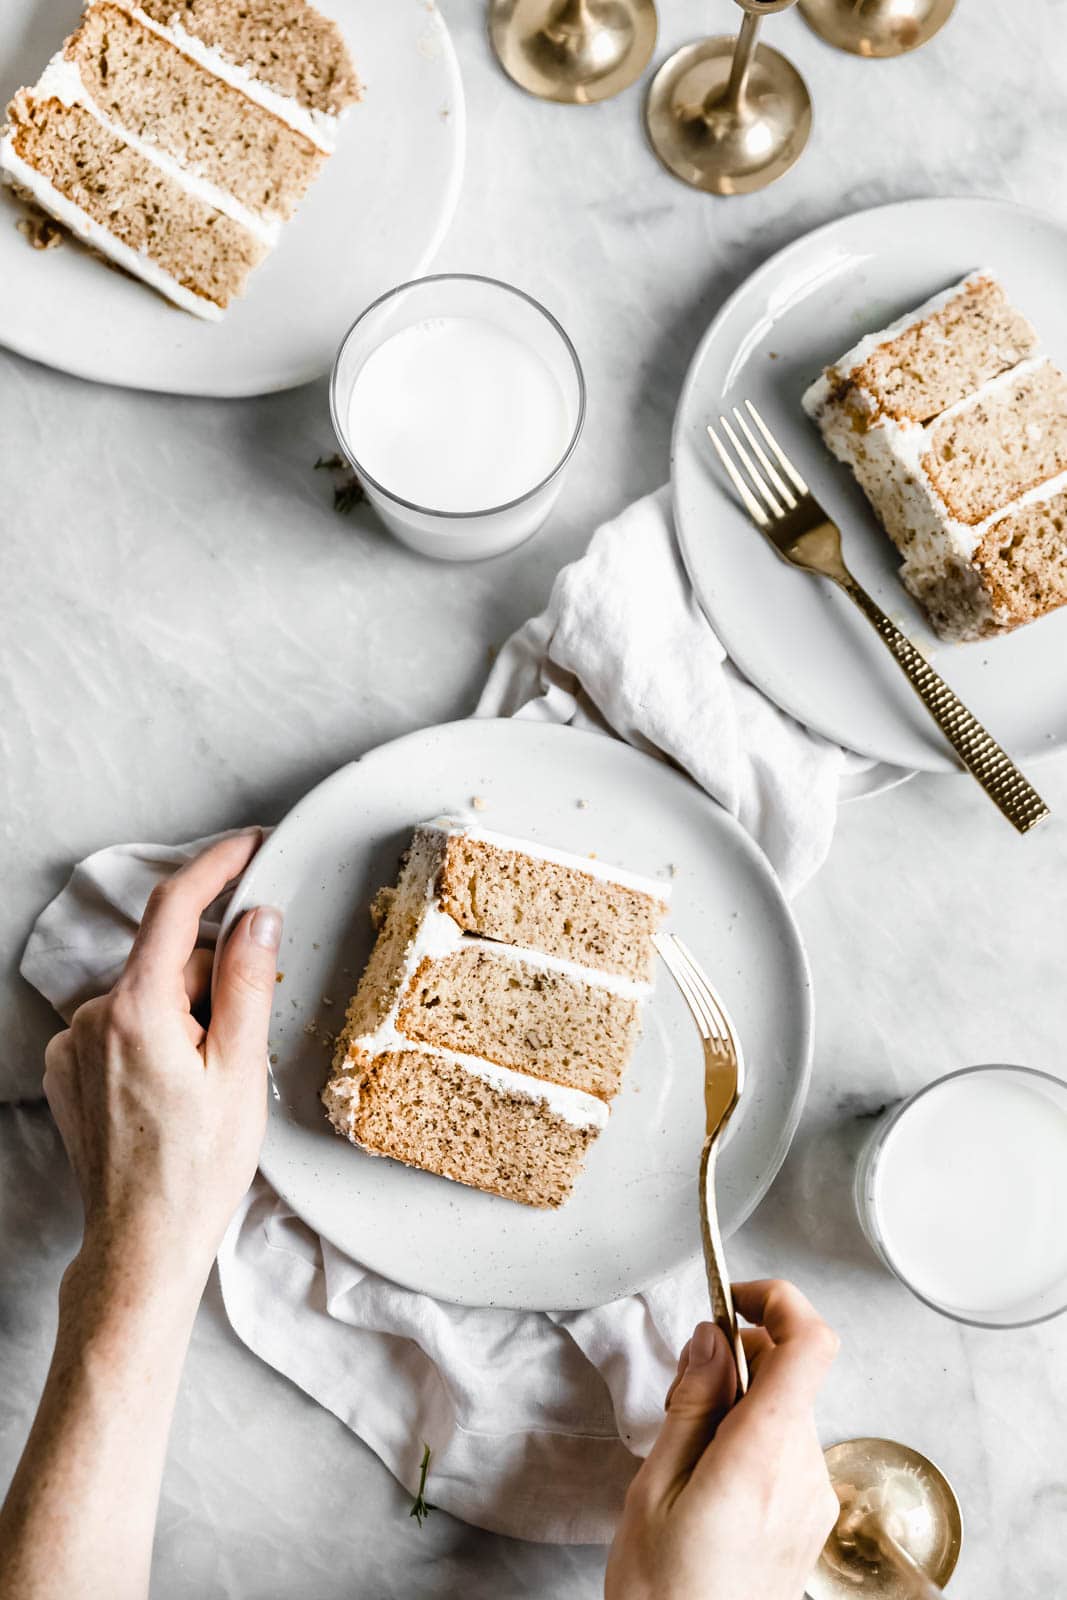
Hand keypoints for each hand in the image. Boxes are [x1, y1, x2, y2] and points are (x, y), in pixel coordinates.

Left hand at [43, 831, 281, 1296]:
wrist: (142, 1244)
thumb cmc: (198, 1169)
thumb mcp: (241, 1071)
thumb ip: (245, 983)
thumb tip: (258, 918)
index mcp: (137, 1011)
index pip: (175, 907)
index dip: (217, 865)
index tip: (251, 845)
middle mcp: (93, 1018)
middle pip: (171, 961)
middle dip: (214, 982)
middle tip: (244, 1045)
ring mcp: (73, 1044)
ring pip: (149, 995)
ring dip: (186, 1016)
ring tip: (208, 1084)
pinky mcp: (67, 1069)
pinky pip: (124, 1025)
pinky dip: (156, 1038)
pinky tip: (174, 1090)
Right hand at [605, 1280, 839, 1599]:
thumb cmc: (664, 1594)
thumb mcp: (654, 1489)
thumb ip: (691, 1405)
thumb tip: (713, 1338)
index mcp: (764, 1457)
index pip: (810, 1344)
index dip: (778, 1301)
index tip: (735, 1298)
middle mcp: (804, 1473)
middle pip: (791, 1374)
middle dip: (739, 1361)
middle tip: (684, 1389)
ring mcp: (813, 1500)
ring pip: (786, 1411)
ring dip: (742, 1405)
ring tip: (687, 1451)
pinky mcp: (809, 1520)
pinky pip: (787, 1450)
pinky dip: (752, 1439)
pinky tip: (708, 1478)